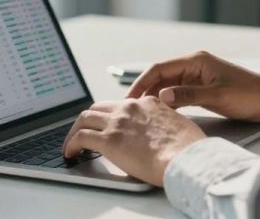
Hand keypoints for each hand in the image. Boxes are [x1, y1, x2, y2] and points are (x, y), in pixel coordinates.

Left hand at [61, 97, 205, 185]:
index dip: (111, 116)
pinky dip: (71, 144)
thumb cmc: (188, 148)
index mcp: (148, 103)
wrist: (186, 157)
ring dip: (75, 131)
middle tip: (84, 132)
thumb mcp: (178, 125)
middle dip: (88, 119)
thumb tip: (160, 135)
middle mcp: (130, 108)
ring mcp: (117, 122)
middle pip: (98, 107)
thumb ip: (163, 124)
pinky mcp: (108, 140)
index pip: (121, 105)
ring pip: (84, 118)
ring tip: (72, 144)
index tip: (107, 126)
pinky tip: (70, 153)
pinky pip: (80, 137)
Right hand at [126, 51, 259, 121]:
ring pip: (168, 85)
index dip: (142, 82)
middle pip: (160, 76)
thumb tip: (162, 96)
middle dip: (144, 90)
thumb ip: (189, 95)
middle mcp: (194, 65)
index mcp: (196, 61)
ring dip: (154, 97)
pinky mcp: (202, 88)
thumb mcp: (218, 96)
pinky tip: (160, 114)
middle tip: (130, 108)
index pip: (160, 68)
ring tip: (140, 113)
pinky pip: (178, 93)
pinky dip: (167, 102)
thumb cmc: (250, 95)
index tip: (130, 98)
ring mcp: (198, 77)